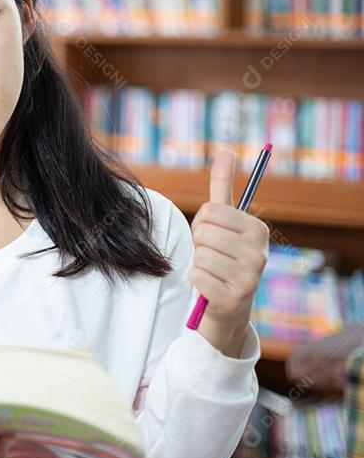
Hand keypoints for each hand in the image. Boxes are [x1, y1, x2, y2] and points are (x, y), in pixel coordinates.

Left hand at [189, 150, 269, 354]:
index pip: (211, 211)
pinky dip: (196, 281)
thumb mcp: (224, 222)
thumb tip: (226, 150)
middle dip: (199, 244)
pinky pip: (196, 276)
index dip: (203, 223)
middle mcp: (260, 252)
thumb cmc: (221, 256)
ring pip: (199, 255)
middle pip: (203, 232)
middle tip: (211, 256)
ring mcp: (251, 277)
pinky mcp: (235, 298)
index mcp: (258, 230)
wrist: (228, 306)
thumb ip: (223, 187)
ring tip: (212, 272)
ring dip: (198, 263)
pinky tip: (210, 287)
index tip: (214, 235)